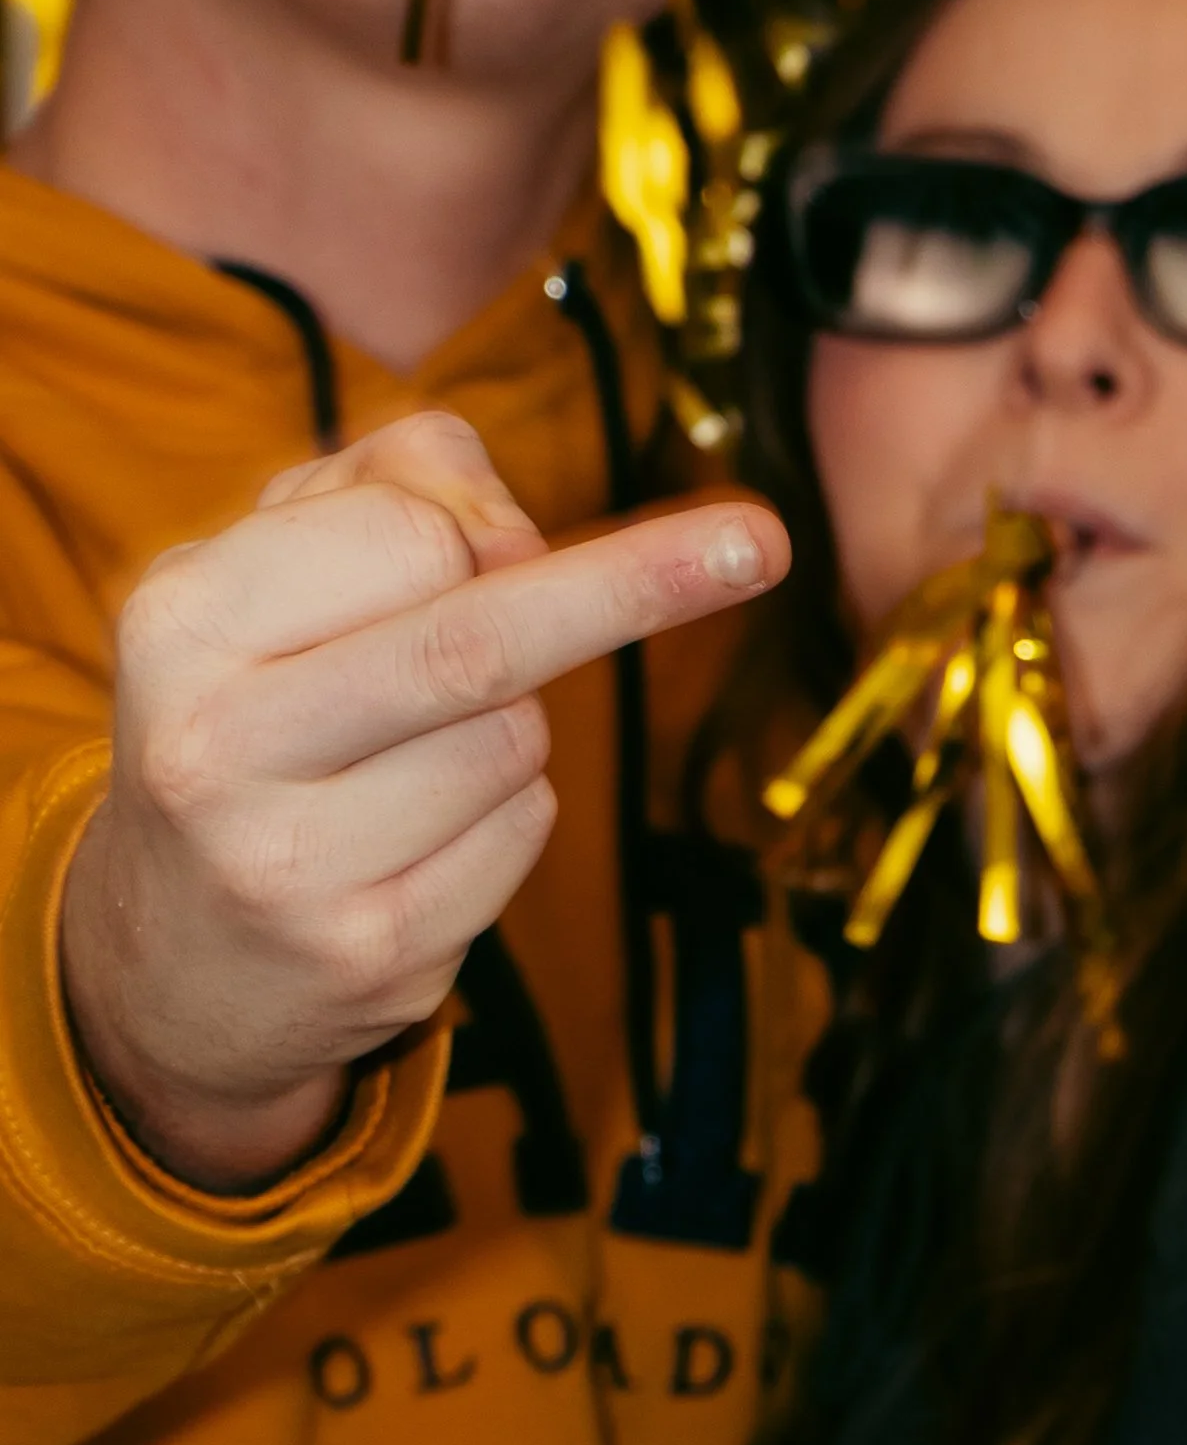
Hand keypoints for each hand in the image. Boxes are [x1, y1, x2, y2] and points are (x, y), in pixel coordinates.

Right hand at [62, 412, 787, 1190]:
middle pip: (480, 638)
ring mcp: (291, 866)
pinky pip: (524, 833)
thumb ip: (395, 485)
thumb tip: (517, 527)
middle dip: (634, 584)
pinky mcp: (374, 956)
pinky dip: (508, 816)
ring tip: (405, 757)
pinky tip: (412, 839)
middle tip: (761, 544)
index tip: (493, 546)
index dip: (476, 533)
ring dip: (513, 725)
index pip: (407, 536)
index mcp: (184, 622)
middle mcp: (216, 747)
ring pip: (517, 739)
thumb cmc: (255, 708)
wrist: (167, 959)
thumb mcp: (272, 568)